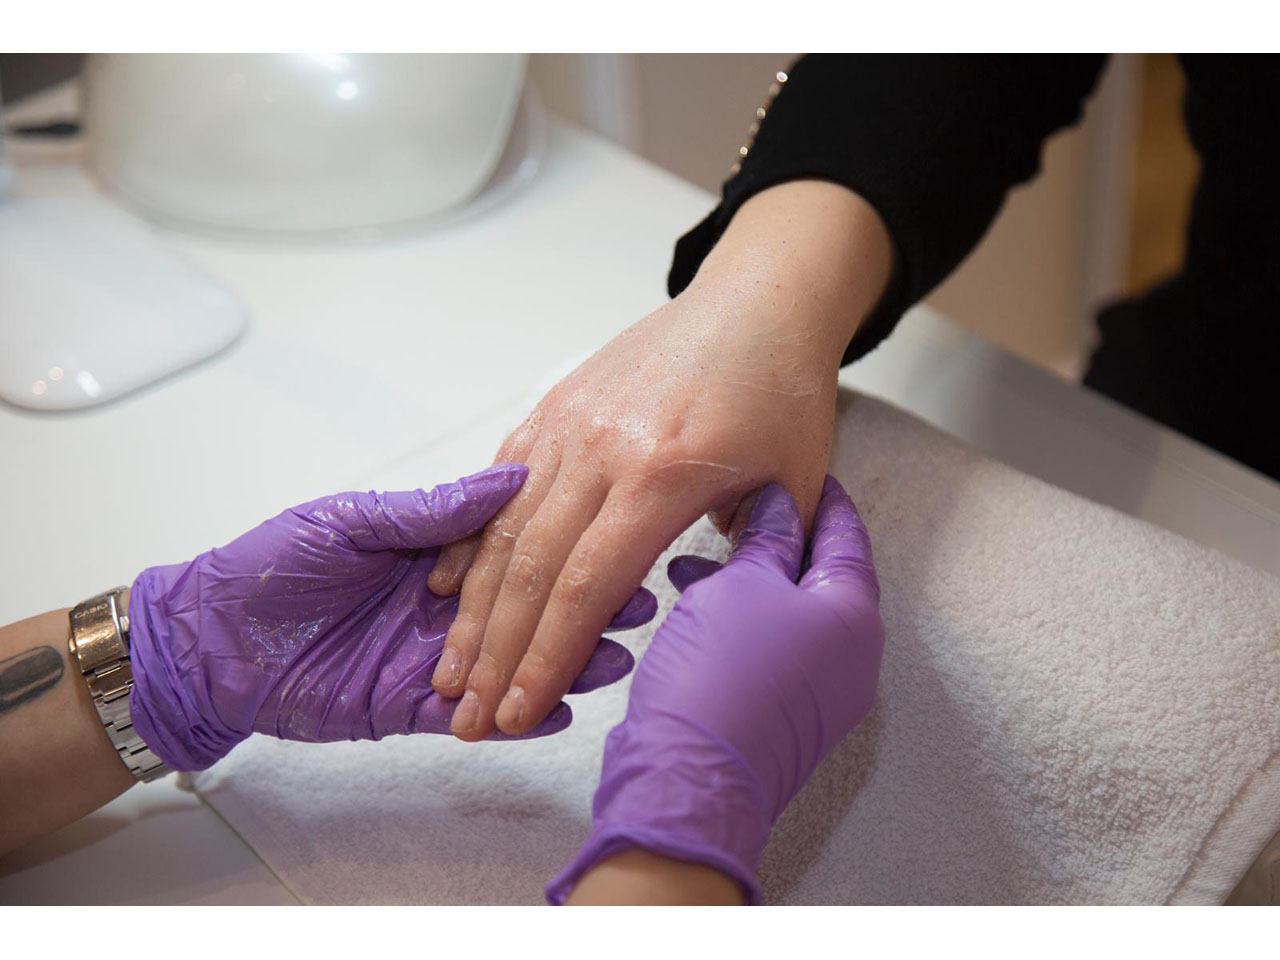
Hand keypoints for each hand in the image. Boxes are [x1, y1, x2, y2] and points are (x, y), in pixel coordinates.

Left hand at [126, 465, 652, 771]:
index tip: (617, 536)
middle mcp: (442, 607)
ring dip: (566, 661)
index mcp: (431, 552)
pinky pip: (473, 714)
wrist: (208, 641)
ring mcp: (431, 659)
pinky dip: (517, 713)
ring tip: (614, 655)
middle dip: (585, 606)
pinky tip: (561, 705)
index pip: (514, 548)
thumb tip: (510, 479)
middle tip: (638, 602)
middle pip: (528, 608)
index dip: (564, 545)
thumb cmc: (270, 567)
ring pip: (513, 664)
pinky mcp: (409, 707)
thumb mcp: (353, 521)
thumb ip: (432, 512)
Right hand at [426, 180, 890, 741]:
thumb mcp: (794, 483)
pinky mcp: (554, 405)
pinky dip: (469, 536)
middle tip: (468, 717)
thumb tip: (725, 622)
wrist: (757, 302)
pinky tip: (446, 584)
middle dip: (494, 654)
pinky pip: (499, 479)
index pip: (588, 586)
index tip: (522, 714)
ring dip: (470, 608)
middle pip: (530, 568)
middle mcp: (601, 449)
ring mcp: (568, 423)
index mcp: (662, 474)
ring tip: (447, 671)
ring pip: (503, 528)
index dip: (549, 658)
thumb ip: (759, 561)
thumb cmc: (781, 393)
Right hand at [548, 477, 884, 903]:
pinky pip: (766, 647)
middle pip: (818, 575)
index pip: (846, 534)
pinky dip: (735, 619)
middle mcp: (848, 656)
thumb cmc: (720, 677)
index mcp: (853, 616)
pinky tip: (689, 604)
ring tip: (696, 556)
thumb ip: (767, 538)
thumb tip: (779, 502)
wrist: (688, 783)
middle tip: (741, 502)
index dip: (819, 495)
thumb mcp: (741, 585)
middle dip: (776, 537)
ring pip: (785, 612)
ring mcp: (817, 692)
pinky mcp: (778, 715)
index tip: (801, 465)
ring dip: (746, 580)